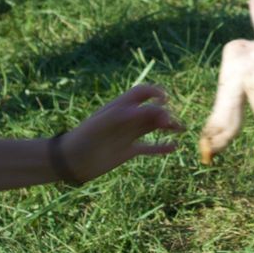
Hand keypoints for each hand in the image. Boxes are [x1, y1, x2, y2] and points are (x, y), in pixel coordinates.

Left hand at [49, 84, 180, 184]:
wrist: (72, 161)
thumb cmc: (86, 138)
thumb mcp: (106, 123)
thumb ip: (129, 115)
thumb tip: (154, 109)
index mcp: (120, 107)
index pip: (142, 92)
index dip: (155, 92)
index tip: (165, 99)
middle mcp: (126, 119)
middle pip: (152, 110)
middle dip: (164, 112)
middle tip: (170, 122)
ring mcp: (128, 135)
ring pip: (153, 127)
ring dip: (168, 125)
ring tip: (181, 128)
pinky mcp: (128, 151)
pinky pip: (149, 147)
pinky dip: (162, 147)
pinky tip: (174, 147)